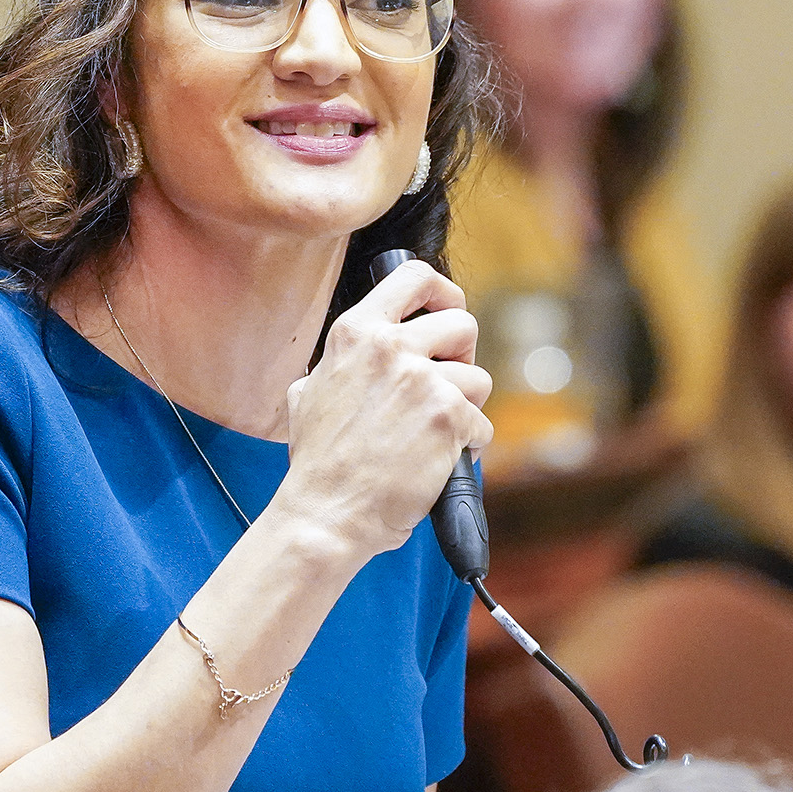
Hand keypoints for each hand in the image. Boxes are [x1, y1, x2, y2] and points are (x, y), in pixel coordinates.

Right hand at [275, 259, 492, 560]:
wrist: (325, 514)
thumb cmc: (317, 462)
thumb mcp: (309, 391)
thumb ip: (342, 359)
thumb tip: (365, 344)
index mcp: (356, 332)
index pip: (415, 277)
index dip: (443, 292)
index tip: (447, 311)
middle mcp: (390, 346)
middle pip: (462, 324)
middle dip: (461, 357)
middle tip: (445, 387)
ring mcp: (422, 380)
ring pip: (478, 378)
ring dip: (465, 408)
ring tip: (434, 436)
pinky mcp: (448, 417)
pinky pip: (483, 423)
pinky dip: (468, 446)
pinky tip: (439, 462)